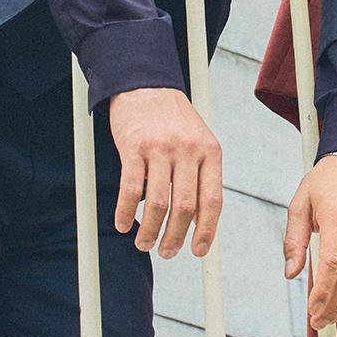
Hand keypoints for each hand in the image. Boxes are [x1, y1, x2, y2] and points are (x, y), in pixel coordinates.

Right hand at [108, 88, 222, 257]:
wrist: (146, 84)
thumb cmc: (173, 119)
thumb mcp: (200, 142)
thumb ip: (202, 177)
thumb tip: (199, 221)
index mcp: (210, 152)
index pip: (213, 200)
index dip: (206, 231)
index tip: (198, 251)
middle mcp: (188, 150)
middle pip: (185, 207)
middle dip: (175, 238)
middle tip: (166, 252)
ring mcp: (161, 148)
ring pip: (158, 203)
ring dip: (150, 231)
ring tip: (144, 243)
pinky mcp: (134, 147)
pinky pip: (131, 190)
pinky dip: (126, 212)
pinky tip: (123, 223)